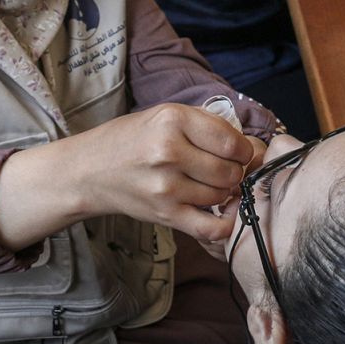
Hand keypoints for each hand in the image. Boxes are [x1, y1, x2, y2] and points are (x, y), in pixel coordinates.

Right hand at [0, 104, 254, 247]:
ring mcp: (166, 186)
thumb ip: (209, 126)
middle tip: (222, 169)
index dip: (245, 150)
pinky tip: (222, 212)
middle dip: (235, 172)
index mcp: (173, 121)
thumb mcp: (165, 115)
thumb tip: (256, 148)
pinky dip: (225, 223)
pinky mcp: (164, 214)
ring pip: (223, 195)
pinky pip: (211, 227)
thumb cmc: (130, 139)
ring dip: (225, 192)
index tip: (238, 152)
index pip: (233, 142)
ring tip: (209, 184)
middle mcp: (169, 152)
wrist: (88, 171)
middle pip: (230, 170)